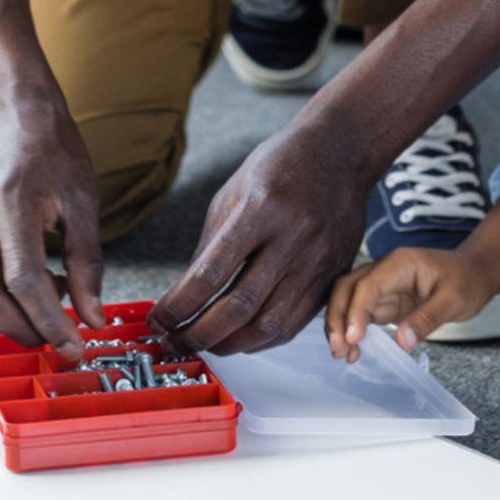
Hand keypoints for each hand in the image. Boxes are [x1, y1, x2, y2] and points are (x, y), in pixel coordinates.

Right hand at [0, 96, 103, 356]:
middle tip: (59, 341)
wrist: (14, 116)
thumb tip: (92, 316)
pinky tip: (36, 286)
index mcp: (10, 204)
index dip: (49, 321)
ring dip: (13, 318)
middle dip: (24, 331)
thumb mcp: (82, 200)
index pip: (24, 281)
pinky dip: (3, 299)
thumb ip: (87, 262)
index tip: (74, 346)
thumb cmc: (52, 151)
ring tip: (54, 306)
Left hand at [149, 118, 370, 355]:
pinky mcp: (333, 275)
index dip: (179, 306)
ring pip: (269, 324)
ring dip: (230, 345)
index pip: (210, 274)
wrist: (341, 152)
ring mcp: (316, 260)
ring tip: (206, 346)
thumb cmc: (283, 165)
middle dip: (199, 335)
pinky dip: (263, 339)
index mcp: (260, 210)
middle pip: (239, 306)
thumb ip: (210, 245)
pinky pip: (295, 323)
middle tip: (176, 342)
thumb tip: (184, 294)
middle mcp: (291, 238)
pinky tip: (241, 338)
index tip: (159, 320)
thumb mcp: (233, 193)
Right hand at [325, 246, 494, 357]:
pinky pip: (360, 313)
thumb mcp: (453, 300)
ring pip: (349, 300)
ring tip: (342, 354)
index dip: (356, 311)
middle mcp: (385, 271)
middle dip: (337, 317)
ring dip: (340, 325)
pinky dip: (352, 330)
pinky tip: (354, 350)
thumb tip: (402, 342)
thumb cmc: (467, 280)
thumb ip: (427, 319)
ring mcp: (383, 285)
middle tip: (340, 349)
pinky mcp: (385, 300)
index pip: (368, 285)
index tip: (353, 338)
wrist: (475, 273)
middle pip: (348, 288)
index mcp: (399, 263)